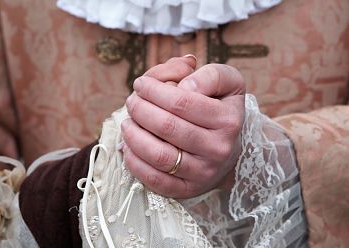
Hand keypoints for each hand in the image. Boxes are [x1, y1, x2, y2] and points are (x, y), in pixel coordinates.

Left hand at [122, 56, 244, 197]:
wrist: (227, 147)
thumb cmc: (219, 108)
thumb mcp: (225, 83)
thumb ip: (208, 76)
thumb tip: (184, 86)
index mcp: (228, 120)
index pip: (182, 102)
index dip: (154, 90)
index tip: (140, 83)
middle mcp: (218, 149)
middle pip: (167, 127)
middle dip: (140, 109)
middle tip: (132, 101)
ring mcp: (203, 173)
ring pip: (159, 155)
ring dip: (134, 135)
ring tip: (127, 122)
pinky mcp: (188, 189)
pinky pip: (156, 180)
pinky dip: (135, 163)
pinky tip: (128, 146)